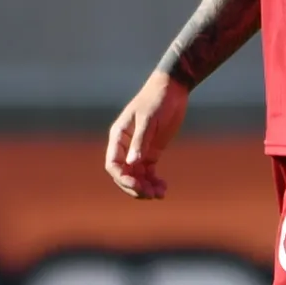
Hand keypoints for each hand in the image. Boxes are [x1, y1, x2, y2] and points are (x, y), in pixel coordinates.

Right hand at [103, 71, 187, 198]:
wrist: (172, 90)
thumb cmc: (157, 101)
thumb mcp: (149, 120)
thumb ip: (141, 141)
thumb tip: (134, 163)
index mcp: (119, 137)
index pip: (113, 164)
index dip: (122, 178)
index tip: (138, 186)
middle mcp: (126, 146)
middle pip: (124, 174)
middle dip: (135, 186)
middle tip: (151, 195)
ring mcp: (138, 149)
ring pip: (136, 175)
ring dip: (145, 187)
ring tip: (160, 194)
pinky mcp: (152, 151)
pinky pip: (148, 172)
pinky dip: (154, 181)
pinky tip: (163, 187)